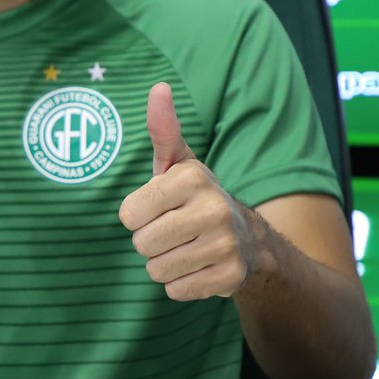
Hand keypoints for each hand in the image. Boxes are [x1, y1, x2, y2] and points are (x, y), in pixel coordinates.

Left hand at [118, 82, 257, 300]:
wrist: (250, 239)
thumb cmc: (196, 197)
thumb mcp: (178, 163)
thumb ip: (163, 129)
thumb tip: (158, 88)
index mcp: (192, 178)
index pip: (128, 214)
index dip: (137, 215)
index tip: (159, 208)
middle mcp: (213, 209)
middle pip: (141, 244)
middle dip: (150, 241)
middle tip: (174, 231)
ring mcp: (225, 245)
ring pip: (156, 270)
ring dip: (164, 263)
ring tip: (186, 247)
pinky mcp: (230, 277)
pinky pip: (176, 290)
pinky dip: (181, 283)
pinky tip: (199, 266)